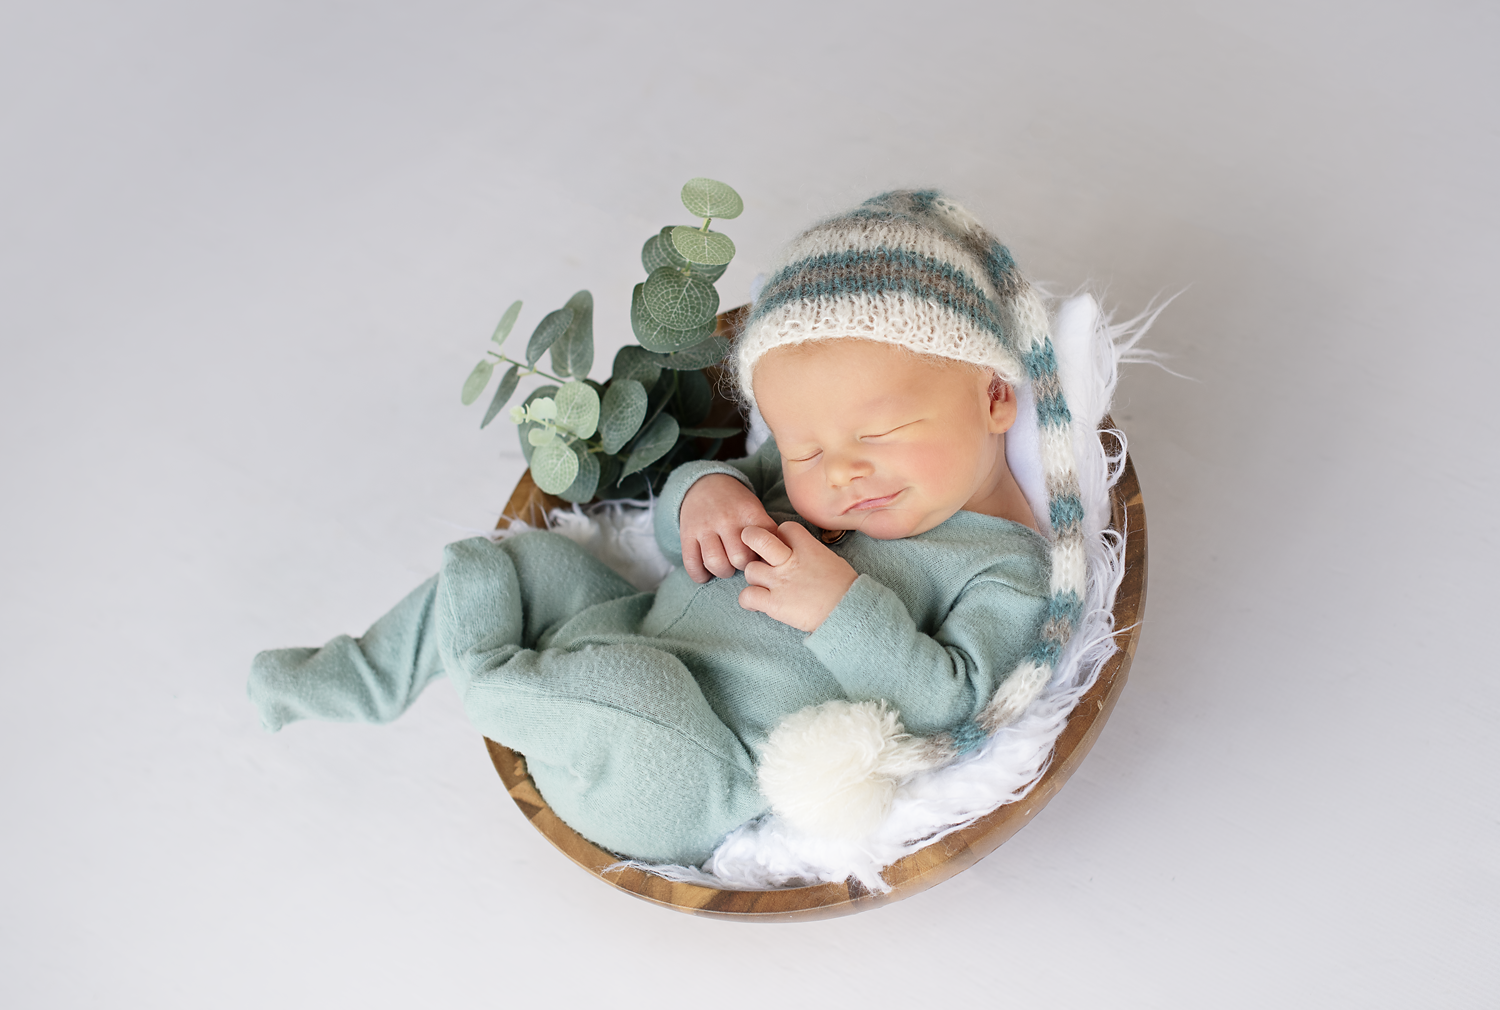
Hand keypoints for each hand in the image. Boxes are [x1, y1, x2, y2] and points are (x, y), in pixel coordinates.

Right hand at [679, 474, 779, 582]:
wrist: (705, 484)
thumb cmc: (737, 504)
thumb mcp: (756, 509)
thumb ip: (767, 532)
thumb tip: (780, 561)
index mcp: (749, 513)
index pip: (763, 545)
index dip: (765, 558)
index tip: (761, 558)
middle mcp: (726, 519)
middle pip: (739, 558)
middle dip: (743, 567)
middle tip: (741, 562)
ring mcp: (705, 527)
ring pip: (715, 563)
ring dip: (722, 572)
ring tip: (725, 567)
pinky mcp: (687, 534)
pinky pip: (692, 563)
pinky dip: (699, 575)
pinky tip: (706, 573)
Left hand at [739, 522, 857, 631]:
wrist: (849, 613)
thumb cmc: (844, 588)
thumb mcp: (830, 559)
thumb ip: (809, 552)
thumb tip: (798, 552)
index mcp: (808, 548)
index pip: (784, 528)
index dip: (780, 534)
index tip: (781, 544)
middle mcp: (790, 562)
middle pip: (758, 539)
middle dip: (750, 537)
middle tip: (749, 541)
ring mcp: (780, 582)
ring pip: (750, 570)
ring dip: (754, 577)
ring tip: (763, 585)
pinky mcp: (774, 604)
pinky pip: (747, 596)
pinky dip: (748, 600)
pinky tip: (756, 603)